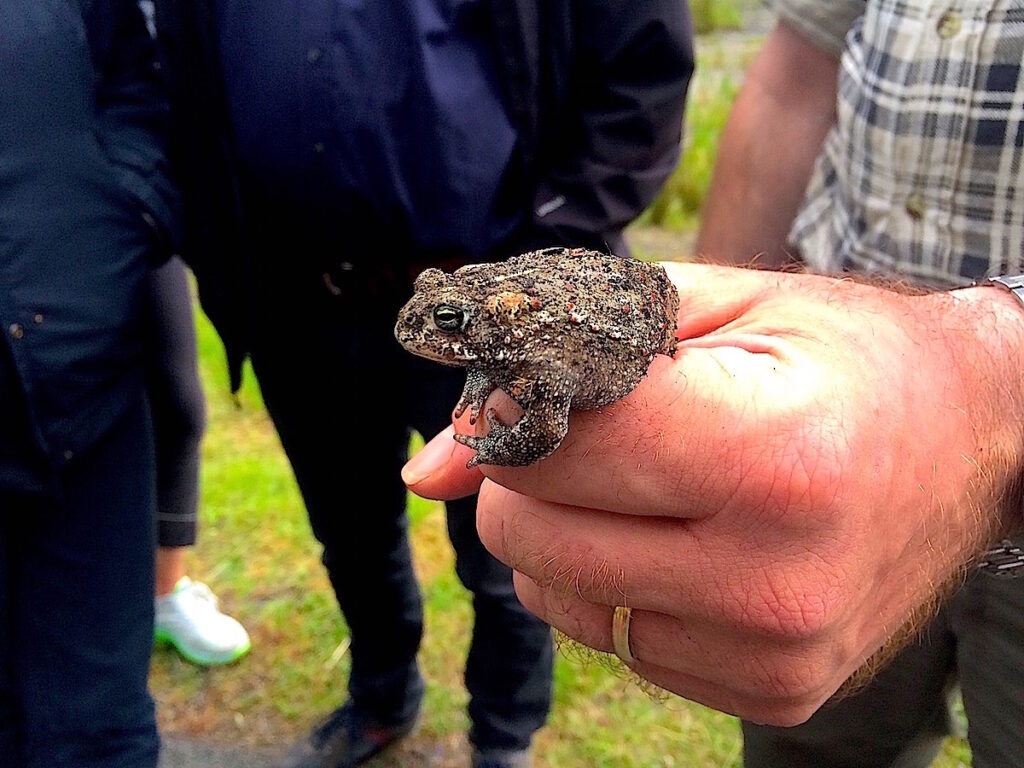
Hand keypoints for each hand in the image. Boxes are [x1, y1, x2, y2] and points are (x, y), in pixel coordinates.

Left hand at [402, 263, 1023, 724]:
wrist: (974, 438)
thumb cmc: (840, 353)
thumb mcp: (711, 310)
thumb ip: (558, 361)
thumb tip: (423, 474)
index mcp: (769, 453)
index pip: (550, 441)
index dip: (523, 400)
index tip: (541, 377)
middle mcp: (773, 575)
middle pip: (529, 528)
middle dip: (534, 467)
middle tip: (607, 427)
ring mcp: (774, 651)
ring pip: (552, 592)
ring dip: (569, 527)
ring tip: (656, 480)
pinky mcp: (773, 691)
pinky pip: (612, 637)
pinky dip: (618, 580)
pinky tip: (687, 537)